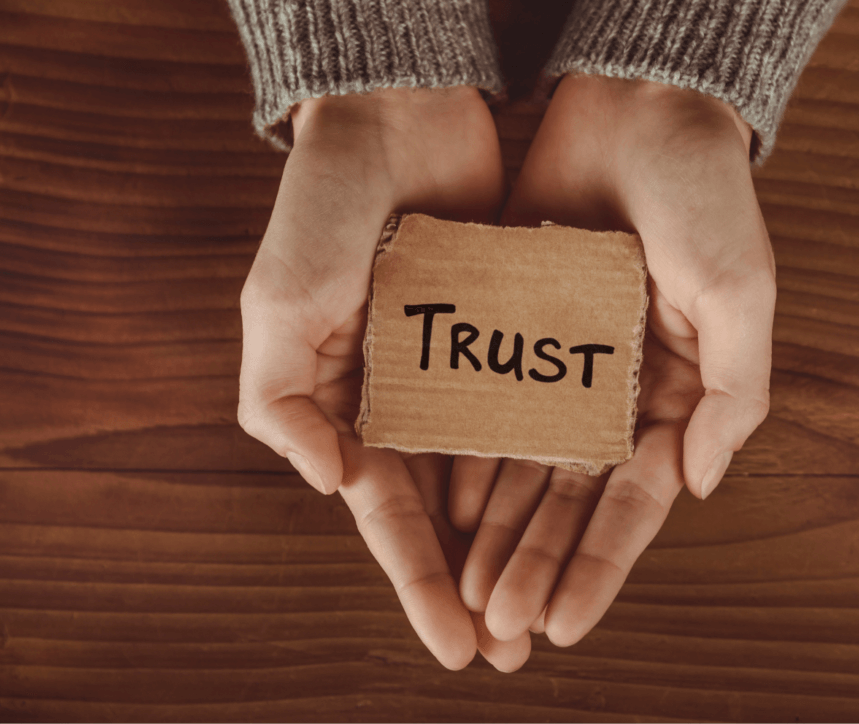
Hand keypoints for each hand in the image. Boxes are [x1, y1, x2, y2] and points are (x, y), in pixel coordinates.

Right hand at [237, 86, 528, 669]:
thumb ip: (284, 402)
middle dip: (477, 582)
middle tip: (513, 648)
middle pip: (450, 512)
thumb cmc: (321, 209)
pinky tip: (582, 506)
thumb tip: (333, 485)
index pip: (388, 514)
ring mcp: (467, 369)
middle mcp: (412, 399)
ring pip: (502, 472)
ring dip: (524, 539)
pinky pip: (540, 406)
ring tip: (555, 602)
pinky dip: (555, 457)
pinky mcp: (515, 334)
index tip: (455, 647)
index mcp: (350, 406)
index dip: (417, 582)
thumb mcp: (277, 305)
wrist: (394, 119)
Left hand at [449, 74, 775, 645]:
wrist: (634, 107)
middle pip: (567, 498)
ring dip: (495, 529)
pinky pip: (482, 402)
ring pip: (519, 463)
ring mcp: (558, 364)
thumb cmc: (703, 193)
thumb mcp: (740, 290)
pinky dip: (464, 454)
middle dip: (536, 563)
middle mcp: (613, 390)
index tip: (565, 624)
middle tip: (500, 625)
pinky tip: (443, 505)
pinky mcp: (509, 330)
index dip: (600, 565)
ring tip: (466, 588)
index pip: (632, 502)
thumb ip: (733, 393)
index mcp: (674, 392)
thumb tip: (698, 485)